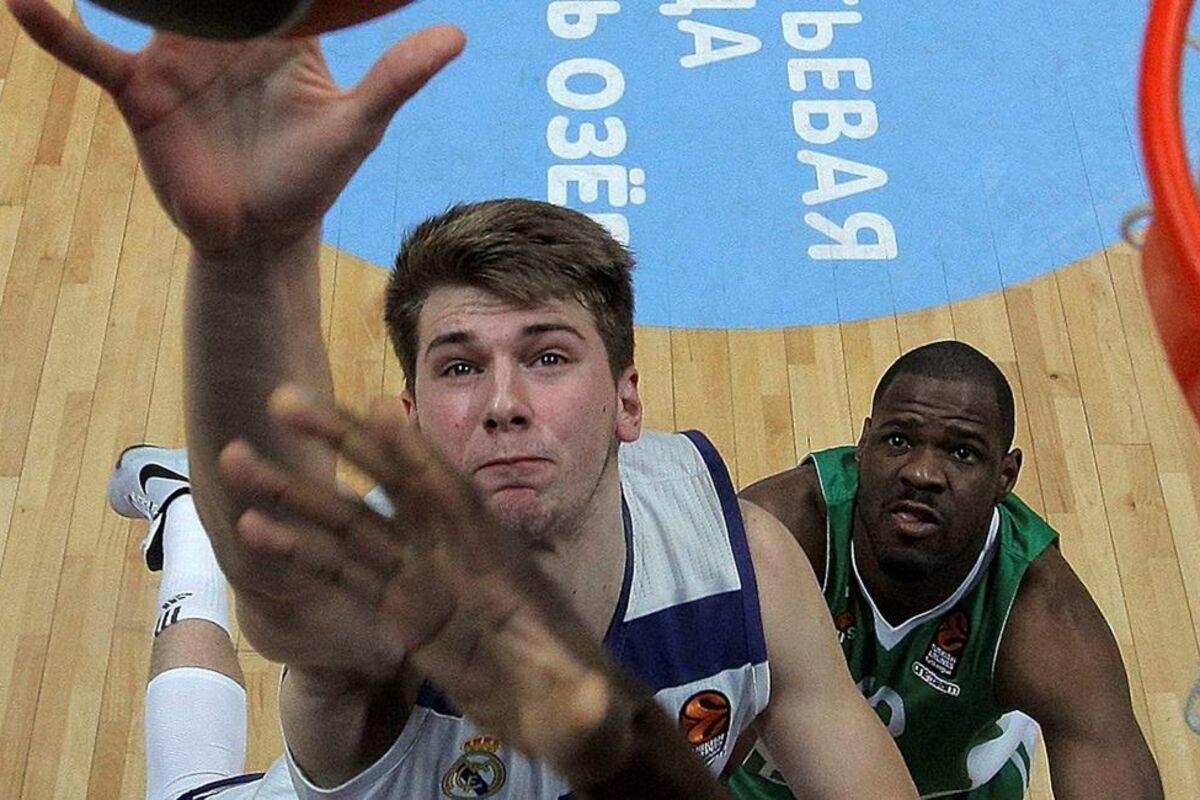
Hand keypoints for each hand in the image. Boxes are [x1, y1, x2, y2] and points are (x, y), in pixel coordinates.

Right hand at [6, 0, 462, 257]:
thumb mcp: (356, 124)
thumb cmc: (312, 178)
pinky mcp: (137, 90)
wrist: (260, 235)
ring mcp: (173, 55)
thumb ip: (395, 77)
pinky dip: (55, 28)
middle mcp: (220, 31)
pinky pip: (88, 54)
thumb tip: (456, 34)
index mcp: (275, 30)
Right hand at [218, 386, 624, 772]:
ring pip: (351, 524)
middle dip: (342, 442)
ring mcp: (423, 577)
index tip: (379, 409)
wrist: (561, 710)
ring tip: (238, 460)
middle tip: (283, 402)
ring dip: (297, 493)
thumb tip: (591, 709)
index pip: (454, 500)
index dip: (419, 457)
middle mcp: (453, 555)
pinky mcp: (404, 607)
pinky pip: (345, 573)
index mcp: (496, 565)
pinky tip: (259, 530)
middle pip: (391, 486)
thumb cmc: (578, 704)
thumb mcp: (580, 711)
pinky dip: (301, 552)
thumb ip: (580, 710)